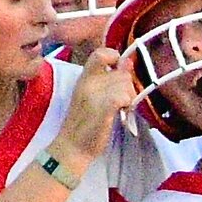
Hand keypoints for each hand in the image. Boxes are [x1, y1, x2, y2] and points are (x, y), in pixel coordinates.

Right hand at [51, 47, 134, 174]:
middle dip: (128, 87)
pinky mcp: (102, 107)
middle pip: (122, 73)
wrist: (72, 148)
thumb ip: (109, 79)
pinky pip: (123, 96)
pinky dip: (127, 104)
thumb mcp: (93, 97)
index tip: (119, 73)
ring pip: (126, 84)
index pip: (101, 53)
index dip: (115, 58)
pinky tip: (122, 113)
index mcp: (84, 78)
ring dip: (129, 97)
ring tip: (121, 110)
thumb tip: (127, 61)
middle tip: (122, 103)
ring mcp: (94, 94)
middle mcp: (88, 82)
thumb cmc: (84, 126)